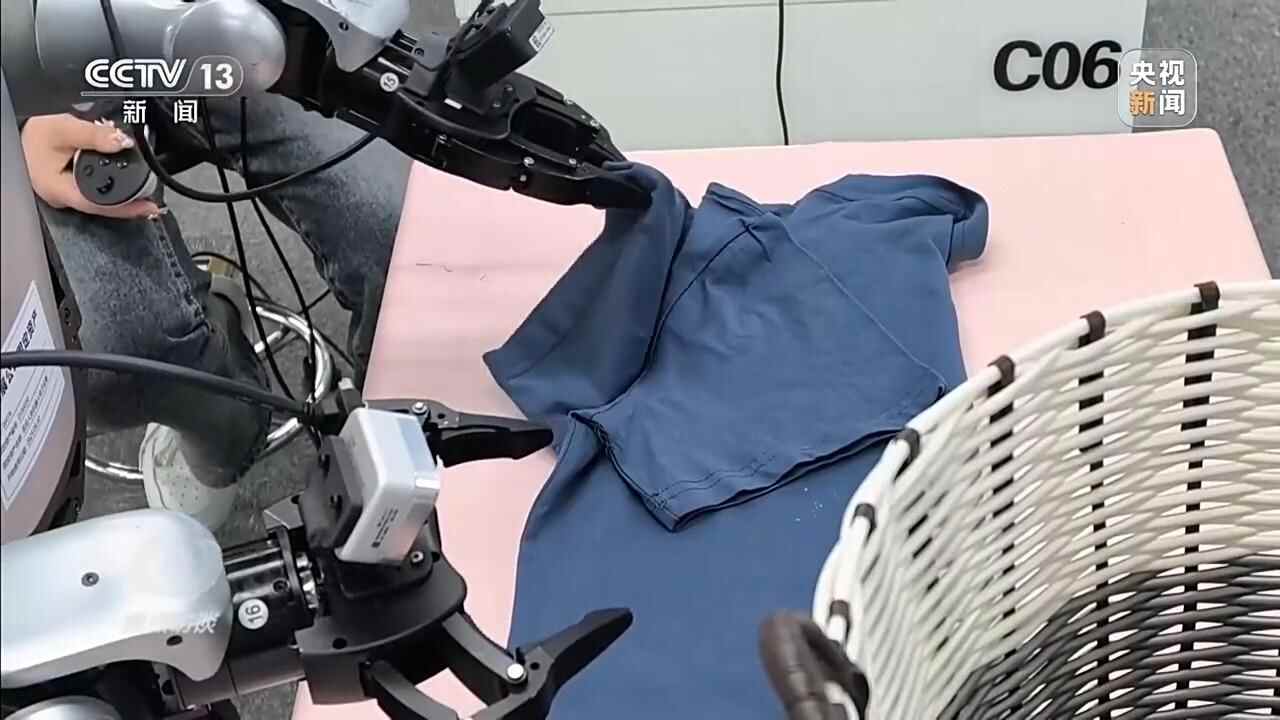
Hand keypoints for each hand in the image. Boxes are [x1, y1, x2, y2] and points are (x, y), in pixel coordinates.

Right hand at [21, 114, 161, 219]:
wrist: (22, 132)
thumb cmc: (35, 133)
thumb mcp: (63, 128)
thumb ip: (94, 136)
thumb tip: (123, 142)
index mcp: (58, 189)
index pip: (98, 205)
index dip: (125, 208)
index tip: (149, 206)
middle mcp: (63, 198)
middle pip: (102, 207)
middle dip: (129, 204)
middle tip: (154, 201)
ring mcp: (67, 195)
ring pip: (100, 201)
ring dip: (124, 197)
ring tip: (147, 195)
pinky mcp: (71, 188)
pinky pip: (96, 193)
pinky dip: (113, 188)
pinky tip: (128, 184)